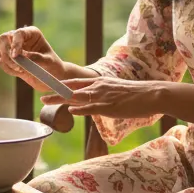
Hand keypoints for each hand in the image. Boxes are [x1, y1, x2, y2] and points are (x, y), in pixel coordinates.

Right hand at [0, 26, 63, 91]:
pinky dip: (7, 68)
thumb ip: (37, 57)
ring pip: (1, 51)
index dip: (15, 43)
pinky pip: (2, 61)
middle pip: (3, 38)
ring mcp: (13, 47)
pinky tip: (18, 72)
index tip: (16, 55)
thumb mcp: (48, 61)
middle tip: (16, 64)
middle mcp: (20, 38)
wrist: (51, 74)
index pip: (18, 33)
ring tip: (20, 70)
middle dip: (7, 52)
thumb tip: (23, 56)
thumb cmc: (52, 64)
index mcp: (31, 33)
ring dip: (8, 62)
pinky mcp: (10, 58)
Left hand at [40, 76, 162, 117]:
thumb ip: (102, 93)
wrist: (152, 94)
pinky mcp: (110, 107)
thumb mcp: (115, 89)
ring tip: (46, 101)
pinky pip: (92, 108)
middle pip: (72, 88)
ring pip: (77, 97)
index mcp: (100, 81)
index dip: (61, 85)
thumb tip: (94, 100)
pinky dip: (80, 109)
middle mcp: (98, 86)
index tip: (49, 87)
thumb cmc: (135, 94)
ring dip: (60, 99)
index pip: (76, 82)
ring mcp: (103, 96)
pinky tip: (71, 111)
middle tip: (41, 96)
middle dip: (55, 92)